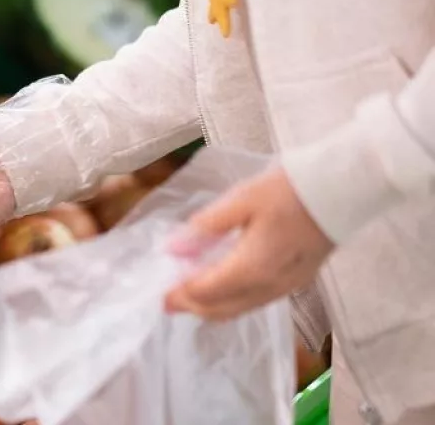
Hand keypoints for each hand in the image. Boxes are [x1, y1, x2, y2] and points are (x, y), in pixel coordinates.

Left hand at [164, 166, 333, 320]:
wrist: (341, 192)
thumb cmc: (287, 191)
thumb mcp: (241, 200)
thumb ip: (206, 226)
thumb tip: (173, 248)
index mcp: (253, 267)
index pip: (208, 291)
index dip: (181, 295)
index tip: (159, 295)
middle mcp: (270, 286)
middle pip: (224, 309)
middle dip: (194, 307)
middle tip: (169, 302)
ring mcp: (287, 287)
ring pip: (242, 309)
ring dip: (213, 308)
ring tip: (190, 297)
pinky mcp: (297, 281)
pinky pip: (258, 302)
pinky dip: (234, 302)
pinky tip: (222, 290)